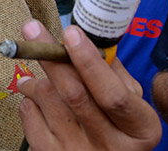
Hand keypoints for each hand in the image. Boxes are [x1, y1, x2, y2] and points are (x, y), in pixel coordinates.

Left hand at [16, 21, 160, 150]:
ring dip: (37, 78)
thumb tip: (86, 39)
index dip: (89, 62)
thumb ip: (113, 73)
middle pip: (74, 94)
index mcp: (139, 130)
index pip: (113, 94)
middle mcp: (111, 146)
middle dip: (51, 56)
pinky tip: (36, 98)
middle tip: (33, 29)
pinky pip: (29, 113)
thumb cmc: (117, 127)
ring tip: (38, 77)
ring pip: (47, 98)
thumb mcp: (131, 104)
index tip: (71, 34)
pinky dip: (28, 98)